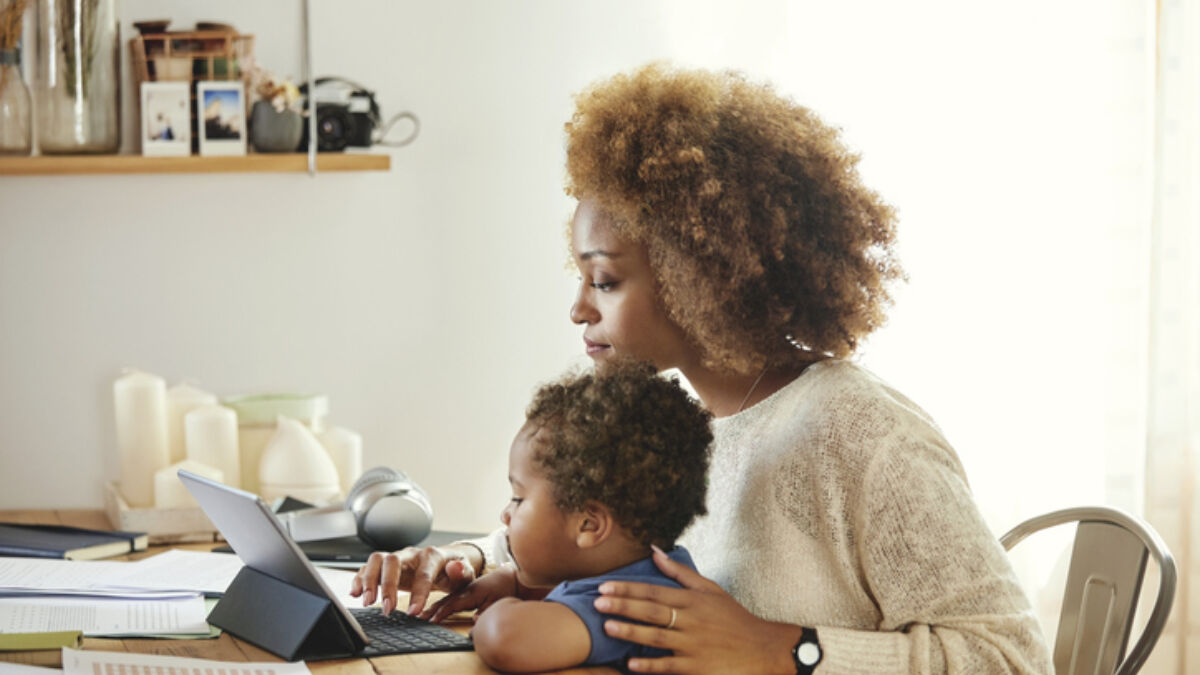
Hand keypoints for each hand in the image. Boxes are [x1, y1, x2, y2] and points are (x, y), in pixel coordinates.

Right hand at [349, 544, 479, 615]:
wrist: (445, 563)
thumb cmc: (454, 571)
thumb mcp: (465, 574)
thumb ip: (462, 572)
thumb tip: (455, 567)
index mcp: (432, 556)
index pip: (423, 573)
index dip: (418, 593)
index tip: (414, 613)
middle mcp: (411, 554)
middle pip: (392, 560)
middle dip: (387, 585)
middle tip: (386, 609)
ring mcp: (396, 559)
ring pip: (376, 560)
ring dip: (369, 580)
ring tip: (367, 602)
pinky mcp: (385, 567)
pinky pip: (367, 568)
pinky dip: (358, 579)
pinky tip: (355, 594)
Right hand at [421, 566, 518, 622]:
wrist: (509, 576)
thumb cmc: (504, 589)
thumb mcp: (498, 603)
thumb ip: (486, 613)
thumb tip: (476, 622)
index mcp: (471, 592)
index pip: (453, 603)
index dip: (441, 613)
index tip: (430, 620)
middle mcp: (463, 589)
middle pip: (443, 600)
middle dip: (429, 610)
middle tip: (416, 619)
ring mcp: (462, 589)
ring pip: (443, 599)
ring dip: (429, 607)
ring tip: (416, 616)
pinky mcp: (462, 591)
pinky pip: (445, 598)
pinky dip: (436, 604)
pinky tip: (427, 610)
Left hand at [593, 546, 800, 673]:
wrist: (763, 649)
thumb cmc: (734, 618)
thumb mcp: (711, 590)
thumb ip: (680, 573)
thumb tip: (655, 550)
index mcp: (693, 600)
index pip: (654, 591)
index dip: (627, 588)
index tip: (604, 586)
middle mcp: (692, 620)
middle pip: (652, 611)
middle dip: (623, 606)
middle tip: (597, 602)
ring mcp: (695, 645)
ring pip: (657, 637)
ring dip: (631, 632)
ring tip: (607, 627)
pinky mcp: (698, 667)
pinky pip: (670, 665)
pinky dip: (650, 664)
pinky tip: (631, 663)